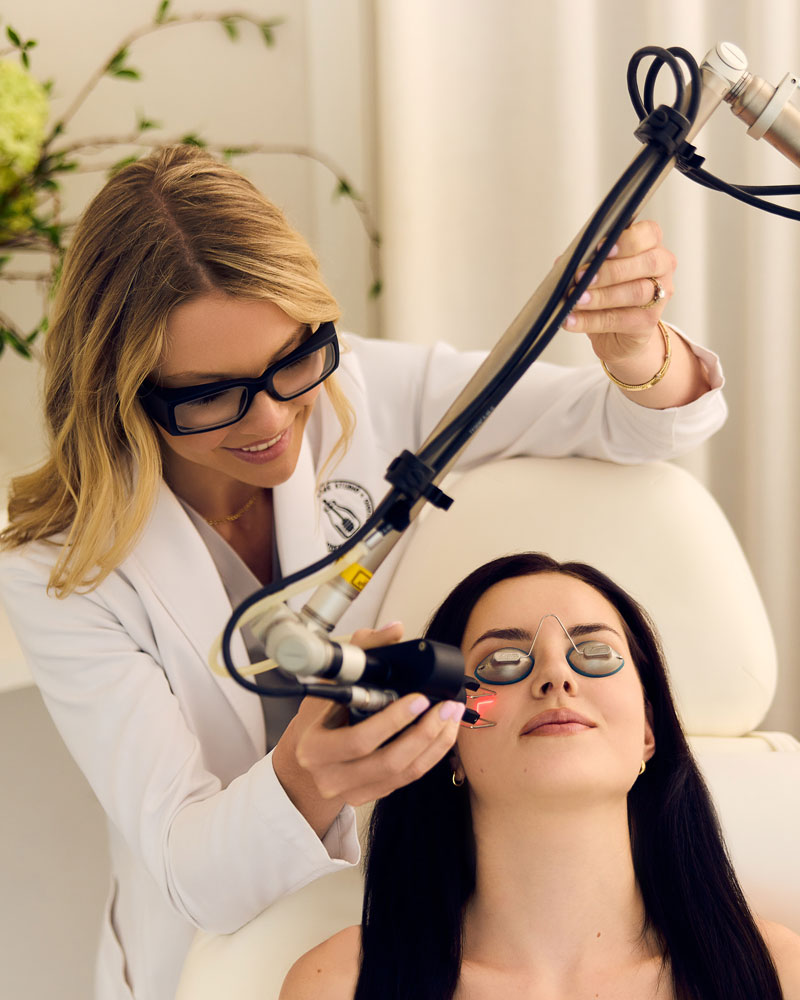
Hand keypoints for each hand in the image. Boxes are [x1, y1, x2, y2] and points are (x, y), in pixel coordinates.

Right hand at [272, 622, 464, 835]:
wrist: (304, 758)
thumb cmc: (318, 717)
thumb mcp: (330, 683)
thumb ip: (361, 651)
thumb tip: (393, 630)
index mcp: (314, 747)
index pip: (359, 739)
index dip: (393, 720)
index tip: (419, 697)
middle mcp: (330, 775)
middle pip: (387, 761)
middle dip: (424, 732)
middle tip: (446, 706)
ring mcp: (350, 791)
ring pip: (403, 773)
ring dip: (434, 743)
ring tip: (451, 716)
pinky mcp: (368, 797)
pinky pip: (407, 779)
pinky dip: (431, 755)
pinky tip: (443, 734)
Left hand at [562, 219, 675, 368]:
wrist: (617, 335)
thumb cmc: (605, 291)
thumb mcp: (595, 271)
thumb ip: (586, 260)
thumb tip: (565, 262)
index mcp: (650, 245)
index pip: (649, 233)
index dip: (627, 239)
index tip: (600, 247)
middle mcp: (661, 267)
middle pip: (647, 263)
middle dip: (611, 270)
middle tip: (581, 276)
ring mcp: (659, 295)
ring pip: (636, 292)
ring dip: (601, 296)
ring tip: (576, 300)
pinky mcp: (648, 322)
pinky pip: (620, 320)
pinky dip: (591, 320)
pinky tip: (571, 320)